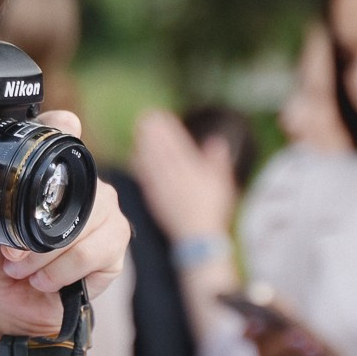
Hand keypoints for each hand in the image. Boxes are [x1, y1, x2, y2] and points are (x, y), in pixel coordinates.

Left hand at [0, 111, 131, 336]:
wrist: (1, 309)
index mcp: (51, 175)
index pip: (66, 131)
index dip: (60, 127)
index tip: (56, 128)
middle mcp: (83, 188)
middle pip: (79, 186)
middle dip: (37, 225)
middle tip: (9, 252)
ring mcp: (105, 217)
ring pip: (85, 223)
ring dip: (46, 254)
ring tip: (21, 269)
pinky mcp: (114, 251)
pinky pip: (92, 253)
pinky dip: (62, 270)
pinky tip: (43, 281)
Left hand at [129, 111, 236, 242]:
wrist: (199, 239)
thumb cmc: (213, 211)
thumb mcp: (221, 185)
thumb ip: (217, 161)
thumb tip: (216, 141)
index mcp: (194, 173)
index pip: (179, 147)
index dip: (169, 131)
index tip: (162, 116)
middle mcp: (178, 179)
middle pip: (164, 152)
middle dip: (154, 134)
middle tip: (145, 117)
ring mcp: (165, 189)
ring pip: (154, 163)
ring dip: (146, 146)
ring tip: (140, 131)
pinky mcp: (156, 200)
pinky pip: (148, 179)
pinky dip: (141, 166)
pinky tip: (135, 156)